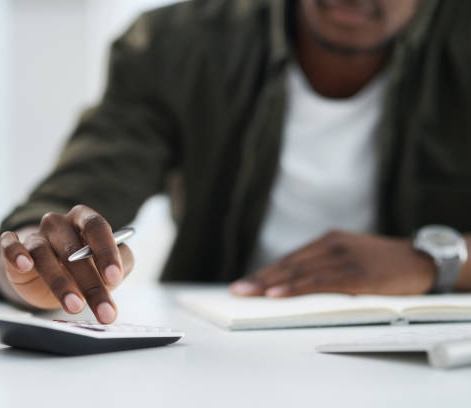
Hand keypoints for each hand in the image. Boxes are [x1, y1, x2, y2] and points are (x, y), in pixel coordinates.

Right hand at [0, 205, 133, 322]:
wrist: (50, 278)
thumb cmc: (86, 267)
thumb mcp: (108, 266)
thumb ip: (122, 263)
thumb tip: (119, 270)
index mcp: (85, 219)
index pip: (97, 228)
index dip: (106, 252)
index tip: (114, 278)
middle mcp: (59, 223)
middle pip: (73, 249)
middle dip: (90, 283)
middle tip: (103, 311)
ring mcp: (35, 235)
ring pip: (43, 253)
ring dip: (60, 282)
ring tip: (75, 306)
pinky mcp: (14, 248)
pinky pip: (10, 245)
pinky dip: (15, 253)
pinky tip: (25, 265)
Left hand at [230, 230, 436, 297]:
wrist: (422, 259)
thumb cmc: (384, 262)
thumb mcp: (352, 256)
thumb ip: (326, 265)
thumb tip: (295, 285)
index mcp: (328, 240)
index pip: (290, 258)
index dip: (265, 272)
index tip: (245, 283)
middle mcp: (331, 245)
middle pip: (288, 264)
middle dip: (260, 279)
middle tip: (236, 290)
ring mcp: (342, 258)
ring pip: (298, 272)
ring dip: (270, 284)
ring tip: (248, 294)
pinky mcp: (354, 273)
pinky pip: (318, 282)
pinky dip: (295, 288)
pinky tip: (277, 294)